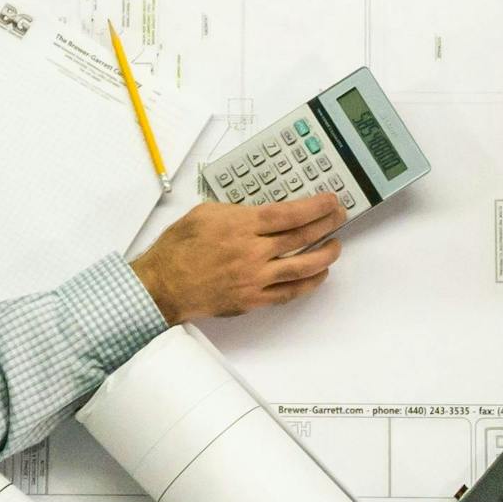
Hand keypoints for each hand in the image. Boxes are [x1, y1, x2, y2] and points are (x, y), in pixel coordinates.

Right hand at [131, 196, 345, 323]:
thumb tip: (260, 211)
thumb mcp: (205, 212)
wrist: (162, 284)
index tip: (330, 201)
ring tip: (335, 246)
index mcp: (241, 226)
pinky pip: (288, 293)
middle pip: (301, 238)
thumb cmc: (178, 247)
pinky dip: (308, 284)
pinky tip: (318, 275)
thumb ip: (237, 210)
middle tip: (339, 217)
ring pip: (301, 268)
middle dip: (326, 225)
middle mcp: (252, 253)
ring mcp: (254, 279)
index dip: (315, 207)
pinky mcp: (252, 300)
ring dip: (324, 255)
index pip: (288, 214)